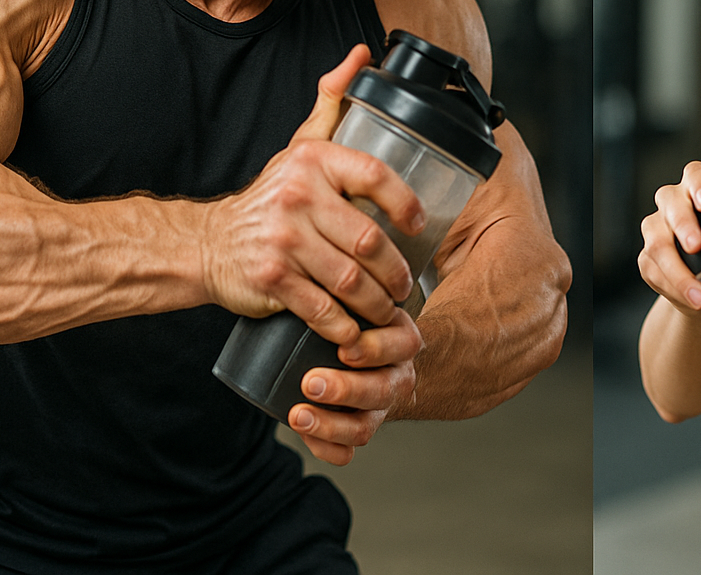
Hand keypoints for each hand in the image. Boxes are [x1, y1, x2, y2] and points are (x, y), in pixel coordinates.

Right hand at [201, 44, 423, 348]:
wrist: (207, 242)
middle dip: (395, 271)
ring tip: (389, 310)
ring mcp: (283, 239)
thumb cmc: (270, 198)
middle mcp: (298, 195)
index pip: (375, 176)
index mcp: (313, 160)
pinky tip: (358, 331)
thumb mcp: (300, 146)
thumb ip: (333, 102)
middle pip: (368, 239)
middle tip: (404, 285)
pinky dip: (345, 326)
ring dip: (377, 303)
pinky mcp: (271, 279)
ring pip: (351, 279)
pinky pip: (322, 308)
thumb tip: (362, 55)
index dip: (405, 203)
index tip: (417, 225)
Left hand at [288, 305, 420, 464]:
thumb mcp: (363, 299)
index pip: (399, 347)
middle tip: (309, 382)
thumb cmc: (357, 319)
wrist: (373, 355)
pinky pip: (348, 451)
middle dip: (345, 389)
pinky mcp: (360, 429)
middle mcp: (398, 376)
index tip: (343, 346)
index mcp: (402, 340)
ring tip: (297, 415)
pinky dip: (327, 448)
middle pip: (381, 390)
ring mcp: (380, 408)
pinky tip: (305, 435)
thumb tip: (329, 250)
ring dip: (330, 425)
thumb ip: (349, 289)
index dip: (373, 349)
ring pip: (364, 427)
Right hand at [636, 161, 700, 313]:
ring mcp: (657, 229)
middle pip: (670, 203)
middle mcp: (673, 203)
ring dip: (677, 269)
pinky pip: (653, 270)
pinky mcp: (648, 258)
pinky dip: (674, 288)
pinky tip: (691, 299)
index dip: (699, 185)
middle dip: (683, 224)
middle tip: (697, 246)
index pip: (695, 174)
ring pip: (657, 242)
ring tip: (699, 294)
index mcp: (698, 188)